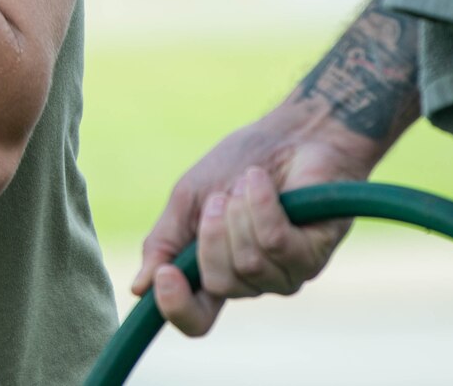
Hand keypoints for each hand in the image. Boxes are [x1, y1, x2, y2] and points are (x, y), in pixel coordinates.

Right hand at [132, 101, 382, 336]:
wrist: (291, 133)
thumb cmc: (240, 163)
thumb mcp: (189, 199)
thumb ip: (165, 242)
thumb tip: (139, 288)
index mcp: (216, 272)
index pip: (197, 319)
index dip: (177, 307)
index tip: (166, 274)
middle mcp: (251, 281)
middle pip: (219, 284)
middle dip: (212, 232)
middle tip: (220, 195)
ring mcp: (285, 273)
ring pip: (248, 263)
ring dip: (239, 212)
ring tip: (246, 182)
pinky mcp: (313, 255)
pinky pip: (275, 243)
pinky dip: (261, 204)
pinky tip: (261, 181)